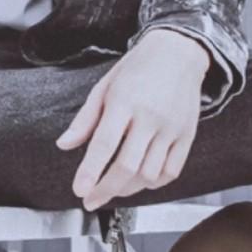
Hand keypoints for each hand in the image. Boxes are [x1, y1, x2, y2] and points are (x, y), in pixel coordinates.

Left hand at [55, 29, 209, 209]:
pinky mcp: (187, 135)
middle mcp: (149, 116)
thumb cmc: (138, 68)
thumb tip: (64, 144)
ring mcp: (171, 127)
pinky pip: (171, 171)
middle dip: (106, 189)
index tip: (79, 189)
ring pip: (149, 173)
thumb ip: (85, 119)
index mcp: (124, 101)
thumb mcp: (104, 87)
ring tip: (113, 188)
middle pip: (127, 165)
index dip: (90, 171)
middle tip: (91, 199)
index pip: (104, 143)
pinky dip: (153, 184)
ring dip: (128, 188)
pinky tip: (139, 181)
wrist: (178, 53)